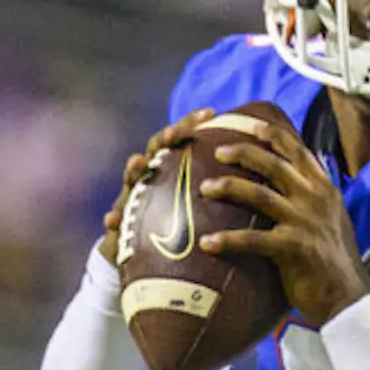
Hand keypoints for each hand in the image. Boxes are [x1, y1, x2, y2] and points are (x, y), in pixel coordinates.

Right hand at [98, 107, 215, 265]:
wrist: (150, 256)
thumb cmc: (184, 225)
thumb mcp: (204, 206)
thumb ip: (221, 187)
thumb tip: (258, 167)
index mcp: (171, 167)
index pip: (181, 139)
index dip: (192, 123)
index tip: (210, 113)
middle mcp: (150, 176)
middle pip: (155, 150)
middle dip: (164, 138)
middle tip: (178, 132)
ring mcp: (132, 196)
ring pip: (132, 178)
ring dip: (133, 169)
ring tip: (138, 163)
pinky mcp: (119, 222)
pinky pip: (114, 220)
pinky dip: (113, 220)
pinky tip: (110, 220)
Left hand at [197, 122, 369, 323]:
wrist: (349, 296)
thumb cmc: (334, 260)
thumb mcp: (332, 218)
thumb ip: (313, 197)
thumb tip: (291, 182)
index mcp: (324, 188)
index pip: (297, 150)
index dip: (271, 135)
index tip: (248, 124)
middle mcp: (315, 199)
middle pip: (273, 165)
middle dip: (242, 153)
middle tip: (216, 151)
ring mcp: (305, 222)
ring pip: (259, 194)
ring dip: (229, 187)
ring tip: (204, 188)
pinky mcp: (294, 248)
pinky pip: (253, 239)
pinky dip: (228, 239)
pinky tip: (207, 242)